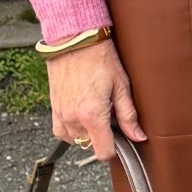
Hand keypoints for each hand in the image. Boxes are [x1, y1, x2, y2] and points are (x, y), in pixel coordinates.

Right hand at [46, 39, 144, 159]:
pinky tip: (81, 114)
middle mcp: (73, 119)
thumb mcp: (121, 85)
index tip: (120, 139)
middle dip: (102, 136)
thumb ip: (128, 115)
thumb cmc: (100, 58)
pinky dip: (71, 128)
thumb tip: (138, 136)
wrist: (74, 39)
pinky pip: (61, 131)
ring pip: (75, 139)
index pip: (103, 152)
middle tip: (109, 115)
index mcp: (92, 116)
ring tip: (96, 111)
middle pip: (90, 145)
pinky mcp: (53, 107)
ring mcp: (61, 114)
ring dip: (87, 132)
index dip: (114, 149)